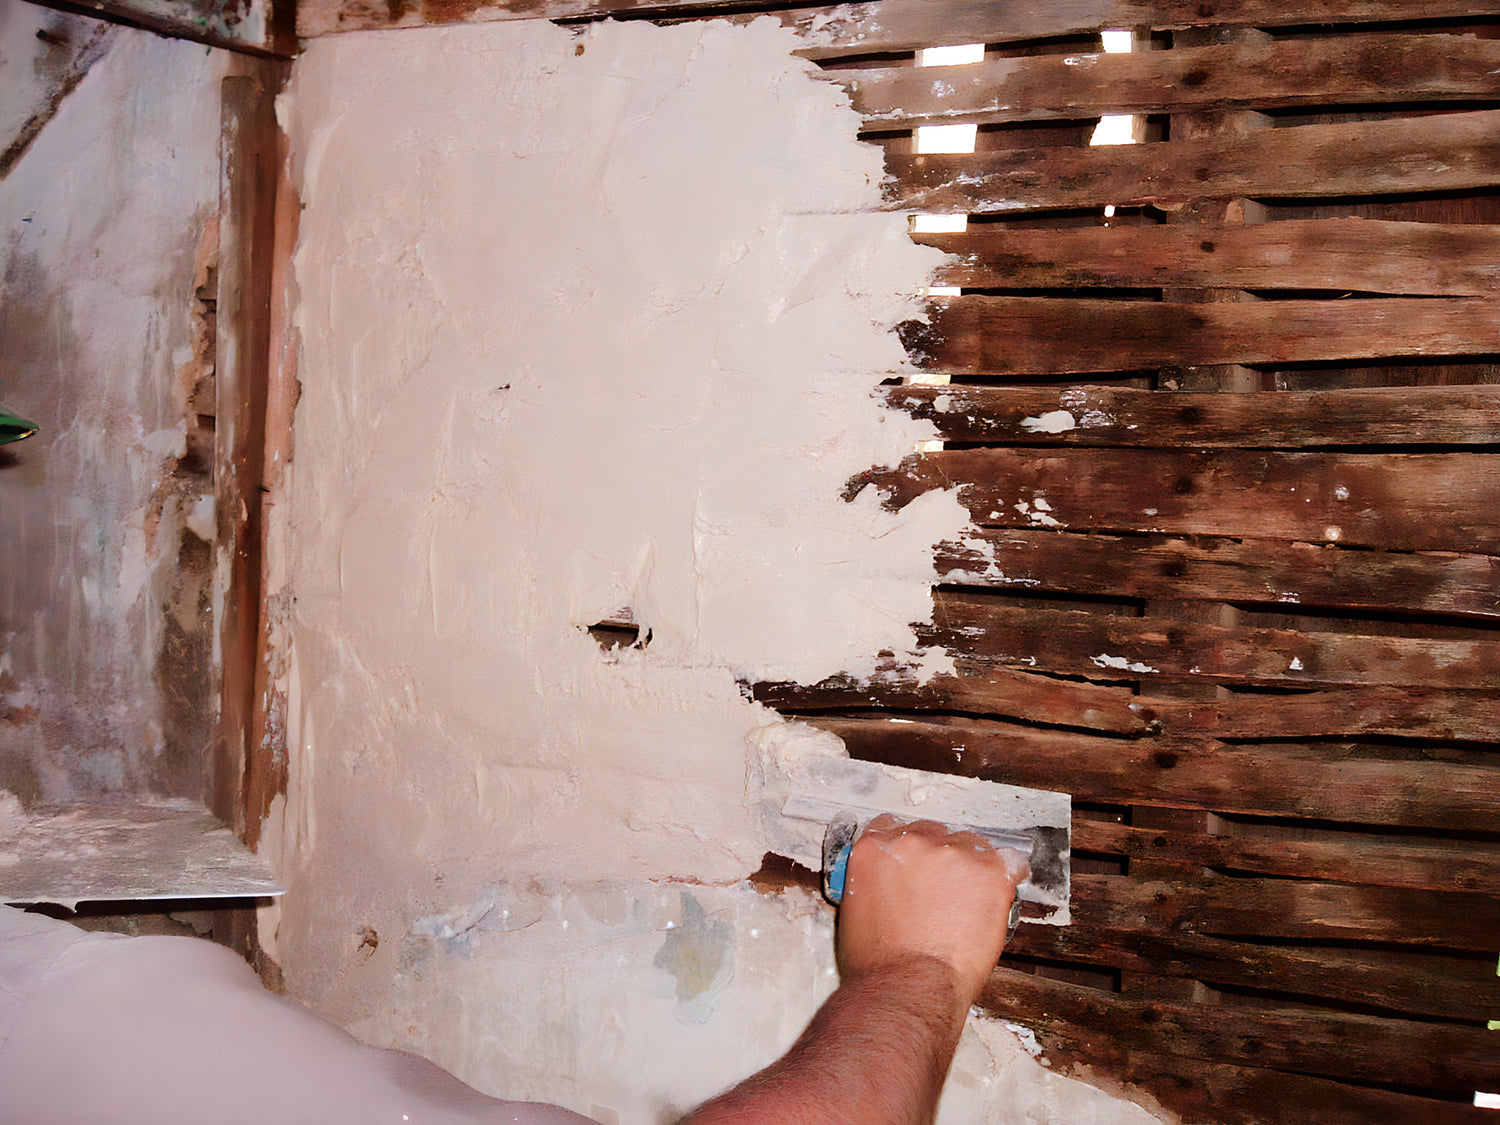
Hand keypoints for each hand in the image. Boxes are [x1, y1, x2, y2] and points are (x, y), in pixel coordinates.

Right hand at [836, 816, 1029, 1006]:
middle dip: (940, 857)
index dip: (908, 846)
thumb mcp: (856, 909)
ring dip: (972, 867)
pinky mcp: (989, 872)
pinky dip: (1009, 875)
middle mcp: (913, 842)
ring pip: (972, 845)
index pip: (893, 827)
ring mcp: (953, 854)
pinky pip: (1010, 862)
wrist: (906, 987)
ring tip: (971, 901)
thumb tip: (893, 884)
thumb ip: (875, 881)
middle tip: (944, 890)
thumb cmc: (879, 964)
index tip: (916, 861)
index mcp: (875, 848)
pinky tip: (1002, 893)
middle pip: (935, 832)